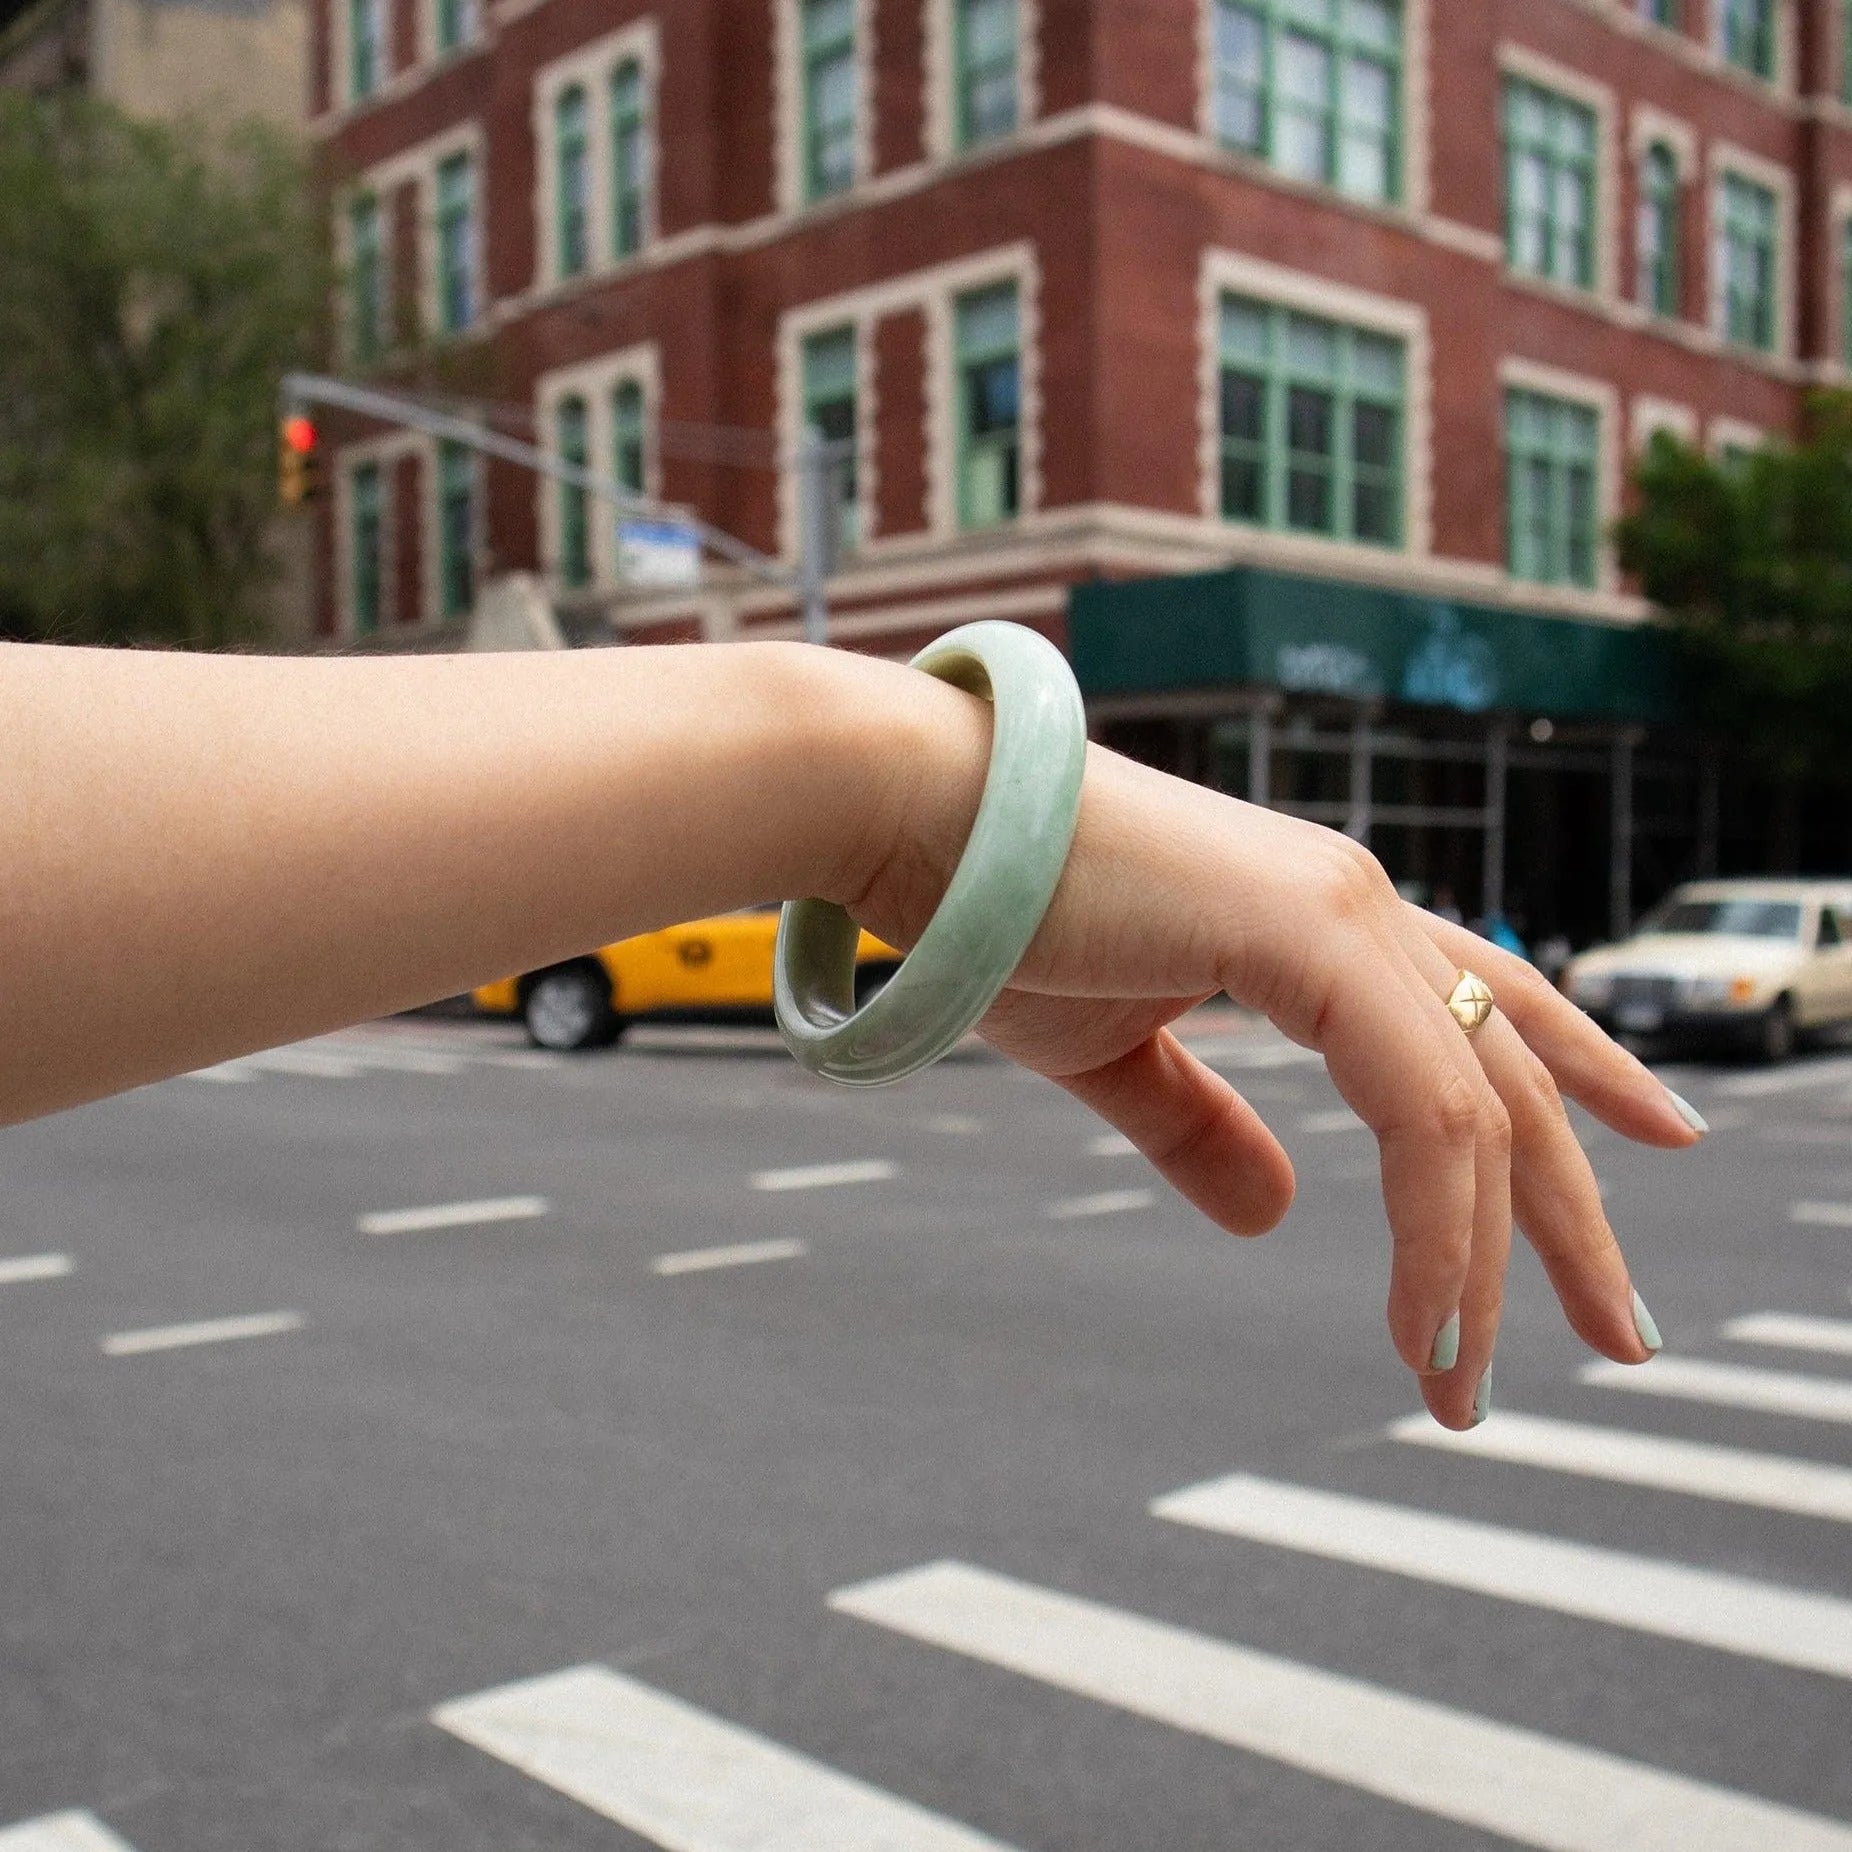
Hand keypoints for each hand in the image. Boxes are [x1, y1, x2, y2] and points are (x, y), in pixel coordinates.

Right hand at [852, 710, 1697, 1431]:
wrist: (920, 824)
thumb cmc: (1003, 922)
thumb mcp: (1114, 1055)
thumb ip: (1199, 1126)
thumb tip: (1275, 1213)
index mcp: (1324, 923)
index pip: (1488, 1007)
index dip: (1583, 1079)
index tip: (1648, 1157)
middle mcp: (1359, 906)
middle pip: (1516, 1073)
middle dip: (1574, 1219)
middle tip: (1622, 1340)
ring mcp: (1344, 910)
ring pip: (1480, 1107)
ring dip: (1498, 1256)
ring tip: (1470, 1383)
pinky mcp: (1308, 932)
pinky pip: (1420, 1107)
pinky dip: (1434, 1226)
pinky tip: (1424, 1325)